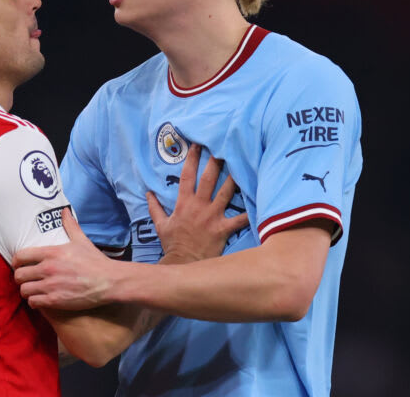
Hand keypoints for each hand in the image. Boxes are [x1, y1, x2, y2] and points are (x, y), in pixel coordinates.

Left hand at [13, 207, 117, 309]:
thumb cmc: (95, 261)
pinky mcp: (55, 300)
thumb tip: (64, 211)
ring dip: (26, 290)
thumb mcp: (81, 240)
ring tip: (32, 289)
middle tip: (26, 278)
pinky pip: (33, 302)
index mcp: (52, 253)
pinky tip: (40, 299)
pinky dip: (34, 301)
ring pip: (24, 290)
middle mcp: (48, 268)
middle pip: (19, 275)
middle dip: (20, 277)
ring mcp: (51, 286)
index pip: (21, 256)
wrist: (108, 281)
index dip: (17, 261)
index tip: (19, 264)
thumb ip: (70, 225)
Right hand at [146, 145, 248, 262]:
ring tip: (243, 164)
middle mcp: (199, 206)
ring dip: (234, 178)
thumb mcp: (160, 225)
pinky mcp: (223, 228)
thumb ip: (155, 208)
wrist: (183, 263)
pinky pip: (239, 219)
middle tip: (223, 146)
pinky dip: (249, 211)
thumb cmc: (173, 244)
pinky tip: (261, 202)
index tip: (197, 145)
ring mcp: (212, 216)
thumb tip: (148, 193)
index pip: (187, 175)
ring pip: (226, 192)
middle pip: (209, 178)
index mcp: (184, 203)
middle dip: (215, 161)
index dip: (192, 159)